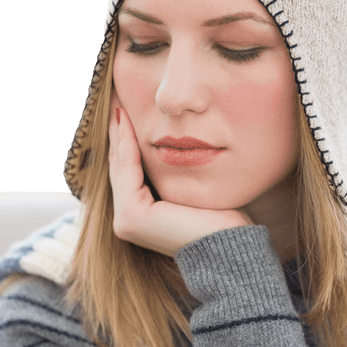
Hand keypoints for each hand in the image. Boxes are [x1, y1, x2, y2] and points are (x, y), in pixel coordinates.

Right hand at [108, 91, 250, 255]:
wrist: (231, 245)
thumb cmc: (222, 219)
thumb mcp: (193, 189)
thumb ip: (176, 174)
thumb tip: (179, 145)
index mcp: (137, 217)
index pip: (129, 170)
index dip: (127, 140)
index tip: (127, 111)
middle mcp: (125, 221)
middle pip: (120, 166)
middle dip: (119, 133)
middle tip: (116, 100)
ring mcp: (126, 220)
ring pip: (121, 165)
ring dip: (119, 134)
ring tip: (118, 106)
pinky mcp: (133, 215)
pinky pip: (128, 170)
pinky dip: (127, 144)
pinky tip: (129, 122)